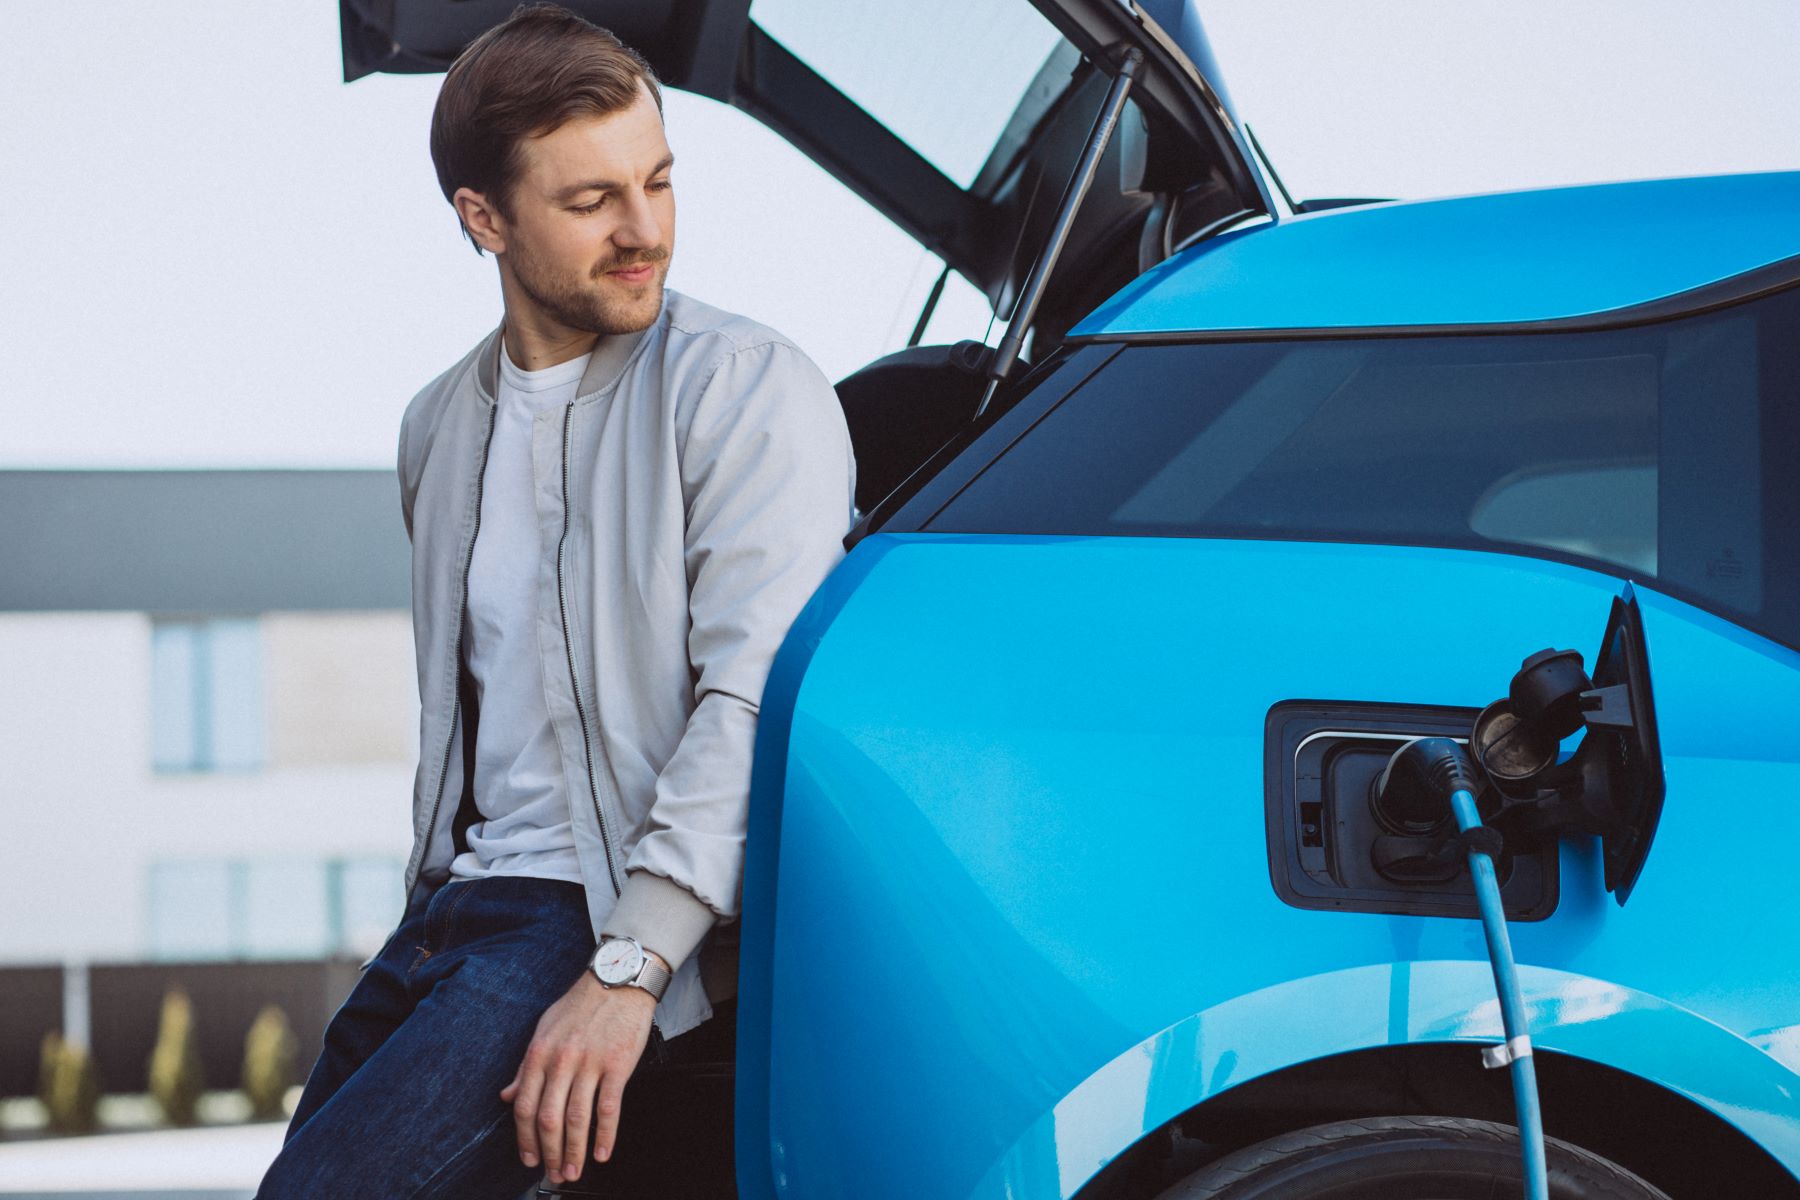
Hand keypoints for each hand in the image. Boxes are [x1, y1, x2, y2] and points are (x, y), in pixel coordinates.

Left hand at [500, 966, 659, 1184]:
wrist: (618, 979)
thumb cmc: (581, 1003)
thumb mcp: (544, 1029)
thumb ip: (525, 1066)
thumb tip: (507, 1095)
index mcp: (539, 1053)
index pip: (524, 1106)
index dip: (524, 1139)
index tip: (529, 1158)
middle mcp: (561, 1061)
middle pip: (548, 1119)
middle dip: (548, 1153)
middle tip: (552, 1174)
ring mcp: (590, 1064)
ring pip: (577, 1119)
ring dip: (574, 1152)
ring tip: (573, 1171)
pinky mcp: (617, 1065)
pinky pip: (608, 1108)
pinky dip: (605, 1135)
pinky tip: (603, 1152)